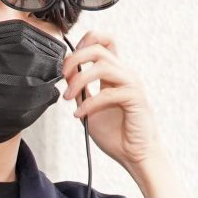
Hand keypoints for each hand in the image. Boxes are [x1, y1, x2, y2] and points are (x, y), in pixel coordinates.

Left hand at [63, 31, 162, 171]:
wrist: (134, 154)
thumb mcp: (88, 108)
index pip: (104, 42)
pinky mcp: (135, 99)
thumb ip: (80, 92)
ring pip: (103, 66)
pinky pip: (109, 93)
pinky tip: (79, 115)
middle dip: (75, 59)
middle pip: (99, 48)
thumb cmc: (115, 133)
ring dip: (79, 80)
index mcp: (113, 74)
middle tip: (62, 76)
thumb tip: (65, 76)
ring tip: (67, 98)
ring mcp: (131, 84)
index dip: (84, 42)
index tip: (67, 63)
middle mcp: (123, 74)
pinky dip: (89, 103)